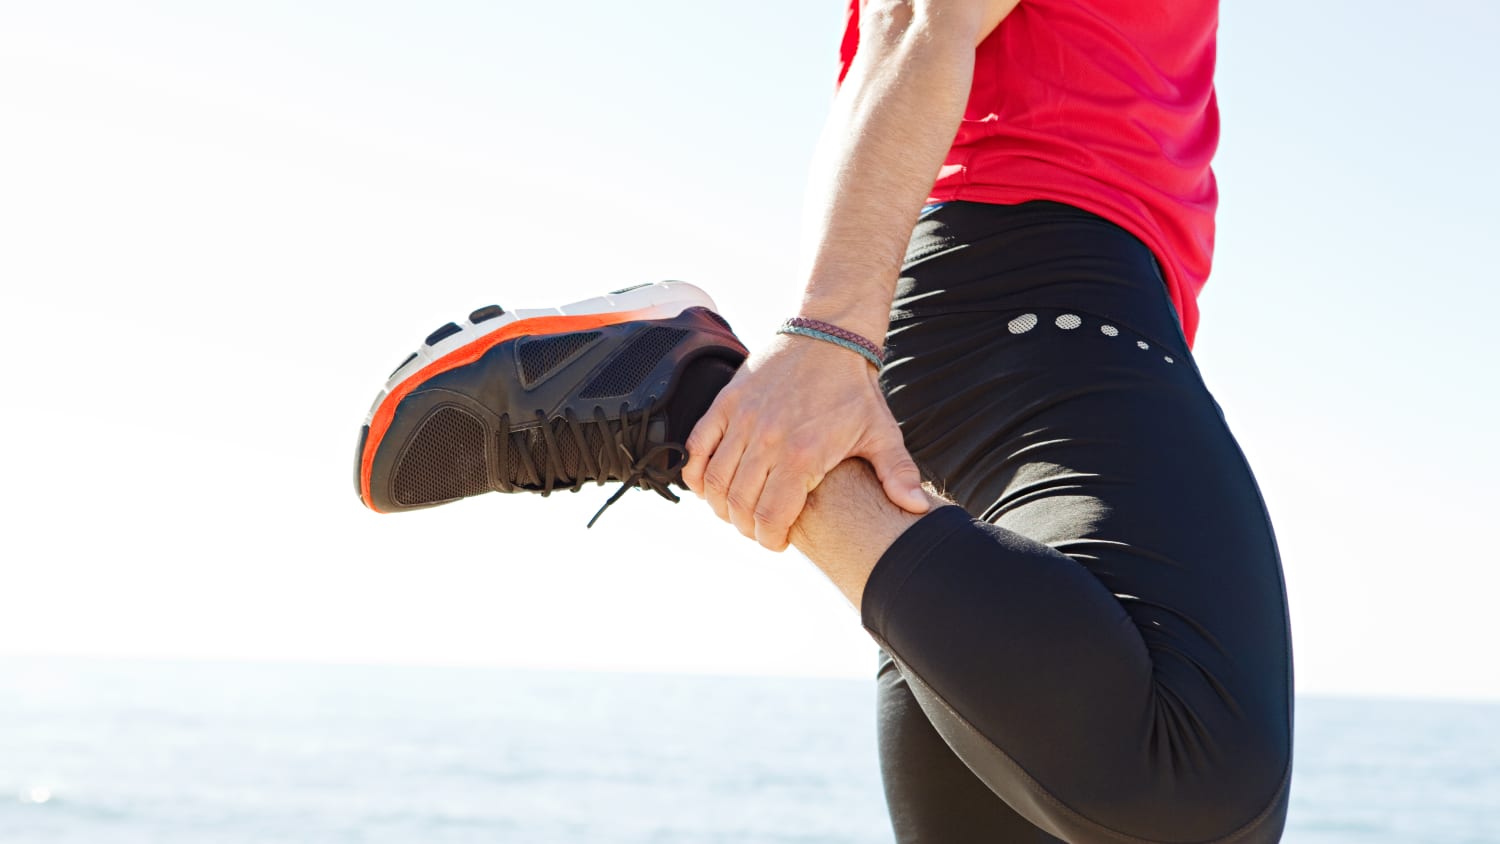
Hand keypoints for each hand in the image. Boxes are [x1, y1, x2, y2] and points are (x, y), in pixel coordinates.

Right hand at [681, 333, 928, 551]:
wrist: (828, 336)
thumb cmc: (854, 389)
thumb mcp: (882, 433)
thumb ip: (898, 474)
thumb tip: (918, 509)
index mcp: (804, 454)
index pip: (772, 517)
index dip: (770, 539)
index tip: (777, 542)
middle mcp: (767, 439)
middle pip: (740, 504)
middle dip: (746, 527)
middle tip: (758, 530)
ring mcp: (742, 420)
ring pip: (715, 481)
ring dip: (721, 506)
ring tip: (736, 512)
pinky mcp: (726, 403)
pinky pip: (696, 447)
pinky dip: (696, 473)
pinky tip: (710, 486)